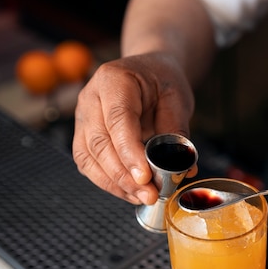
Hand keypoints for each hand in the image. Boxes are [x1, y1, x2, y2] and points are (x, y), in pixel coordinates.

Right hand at [72, 52, 195, 204]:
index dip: (129, 152)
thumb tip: (184, 168)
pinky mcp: (84, 135)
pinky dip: (108, 182)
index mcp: (114, 81)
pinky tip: (131, 192)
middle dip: (123, 175)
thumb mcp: (177, 99)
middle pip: (99, 143)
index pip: (117, 120)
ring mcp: (82, 117)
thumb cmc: (162, 82)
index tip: (145, 177)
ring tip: (143, 197)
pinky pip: (89, 164)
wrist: (148, 71)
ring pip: (89, 157)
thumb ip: (177, 131)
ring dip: (115, 184)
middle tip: (149, 195)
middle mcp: (90, 98)